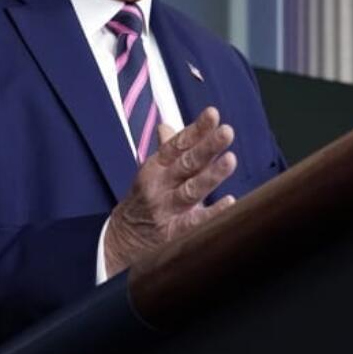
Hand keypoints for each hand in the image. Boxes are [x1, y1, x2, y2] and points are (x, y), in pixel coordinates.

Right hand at [104, 107, 237, 274]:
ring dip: (211, 175)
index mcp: (156, 166)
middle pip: (186, 163)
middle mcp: (160, 184)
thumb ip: (167, 149)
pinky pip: (194, 222)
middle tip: (227, 132)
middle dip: (207, 147)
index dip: (196, 129)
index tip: (213, 114)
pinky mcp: (172, 232)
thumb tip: (167, 125)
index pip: (178, 144)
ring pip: (191, 189)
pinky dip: (212, 213)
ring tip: (230, 160)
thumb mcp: (152, 172)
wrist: (121, 239)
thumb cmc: (145, 200)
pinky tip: (230, 202)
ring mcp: (165, 208)